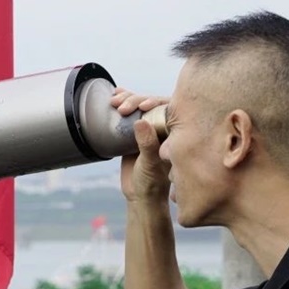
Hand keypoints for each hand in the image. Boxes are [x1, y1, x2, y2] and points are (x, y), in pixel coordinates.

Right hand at [112, 88, 170, 203]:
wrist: (140, 195)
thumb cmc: (152, 183)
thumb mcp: (150, 164)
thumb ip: (147, 144)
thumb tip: (141, 121)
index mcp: (174, 133)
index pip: (167, 109)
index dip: (155, 103)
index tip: (142, 106)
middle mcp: (163, 127)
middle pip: (151, 104)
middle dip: (136, 101)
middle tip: (123, 107)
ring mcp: (150, 128)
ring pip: (140, 106)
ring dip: (127, 99)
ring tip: (115, 101)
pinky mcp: (136, 131)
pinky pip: (130, 113)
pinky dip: (123, 102)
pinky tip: (114, 94)